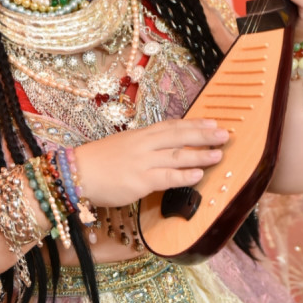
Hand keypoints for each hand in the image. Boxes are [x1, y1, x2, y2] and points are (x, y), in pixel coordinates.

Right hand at [73, 119, 227, 207]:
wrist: (77, 173)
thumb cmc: (99, 162)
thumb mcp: (123, 146)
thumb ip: (143, 146)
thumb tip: (164, 149)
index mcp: (140, 135)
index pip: (171, 126)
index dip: (193, 124)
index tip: (212, 121)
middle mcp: (144, 145)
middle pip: (178, 136)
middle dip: (203, 135)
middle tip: (225, 134)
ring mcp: (142, 162)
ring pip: (177, 156)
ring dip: (200, 154)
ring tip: (219, 154)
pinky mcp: (139, 181)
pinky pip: (166, 177)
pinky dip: (184, 176)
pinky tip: (199, 175)